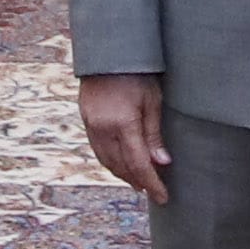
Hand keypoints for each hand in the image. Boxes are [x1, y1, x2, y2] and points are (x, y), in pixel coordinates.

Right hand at [80, 72, 170, 203]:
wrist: (107, 52)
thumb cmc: (137, 73)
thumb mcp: (152, 100)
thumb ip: (154, 134)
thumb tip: (162, 163)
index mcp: (123, 124)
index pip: (138, 164)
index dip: (152, 183)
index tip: (163, 197)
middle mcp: (103, 129)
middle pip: (121, 167)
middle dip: (138, 181)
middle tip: (153, 191)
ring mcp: (91, 125)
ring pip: (107, 162)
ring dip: (123, 175)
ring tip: (139, 182)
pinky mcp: (86, 121)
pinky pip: (98, 150)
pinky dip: (111, 162)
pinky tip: (121, 165)